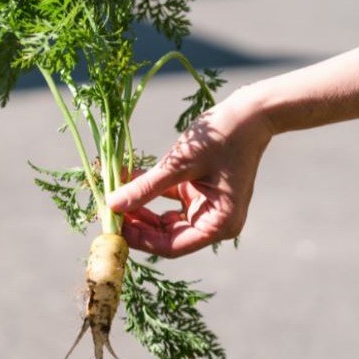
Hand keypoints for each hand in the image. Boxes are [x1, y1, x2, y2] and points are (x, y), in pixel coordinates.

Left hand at [107, 89, 273, 256]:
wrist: (251, 112)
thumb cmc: (222, 137)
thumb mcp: (180, 164)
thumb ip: (146, 187)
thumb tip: (112, 205)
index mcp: (218, 225)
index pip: (170, 246)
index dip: (139, 239)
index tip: (112, 228)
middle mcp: (214, 222)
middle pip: (165, 236)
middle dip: (136, 223)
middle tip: (107, 211)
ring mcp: (206, 208)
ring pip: (164, 220)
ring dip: (139, 207)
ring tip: (112, 195)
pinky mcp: (199, 192)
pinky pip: (169, 200)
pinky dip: (149, 191)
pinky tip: (125, 180)